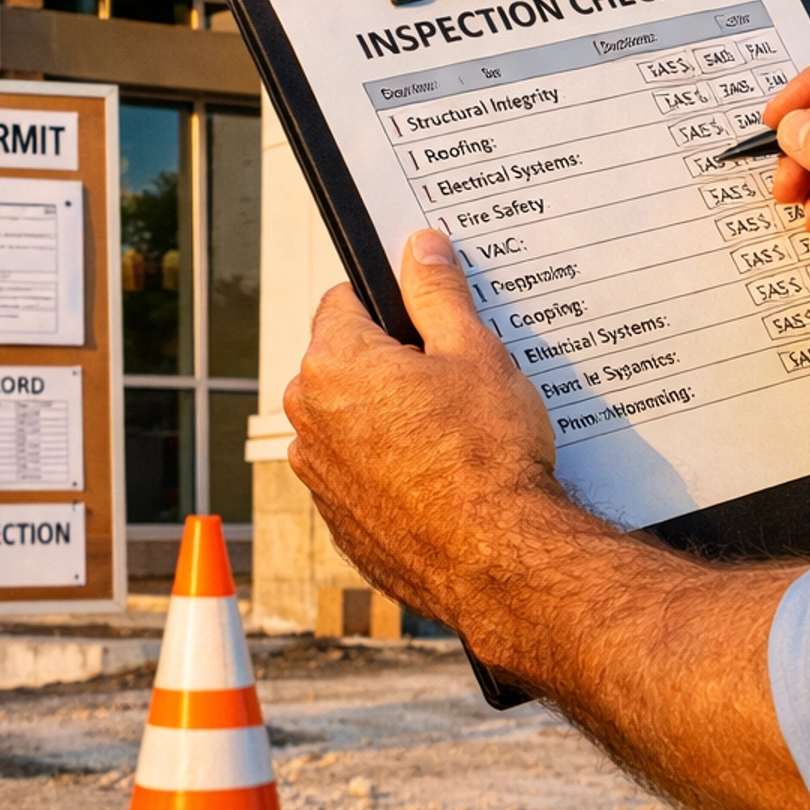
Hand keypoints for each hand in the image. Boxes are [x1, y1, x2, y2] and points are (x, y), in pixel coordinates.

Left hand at [286, 230, 809, 809]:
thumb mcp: (474, 352)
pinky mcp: (340, 525)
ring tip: (453, 431)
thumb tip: (420, 247)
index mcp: (333, 365)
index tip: (427, 316)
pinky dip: (388, 470)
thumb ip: (438, 292)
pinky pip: (358, 476)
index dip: (391, 301)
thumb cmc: (489, 455)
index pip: (344, 299)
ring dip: (386, 417)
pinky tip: (442, 477)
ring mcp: (319, 479)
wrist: (500, 563)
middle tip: (452, 374)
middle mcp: (308, 421)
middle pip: (342, 361)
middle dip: (388, 360)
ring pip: (349, 421)